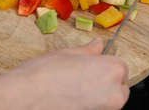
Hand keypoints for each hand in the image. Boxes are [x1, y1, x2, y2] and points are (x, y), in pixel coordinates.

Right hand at [0, 39, 128, 109]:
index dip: (105, 65)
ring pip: (109, 100)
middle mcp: (115, 93)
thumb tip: (98, 45)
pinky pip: (97, 108)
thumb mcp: (69, 53)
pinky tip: (72, 99)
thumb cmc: (45, 73)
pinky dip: (89, 104)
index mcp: (112, 70)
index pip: (121, 67)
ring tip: (74, 88)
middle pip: (119, 87)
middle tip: (82, 77)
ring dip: (98, 95)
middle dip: (105, 82)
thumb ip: (89, 51)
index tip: (92, 66)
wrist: (27, 97)